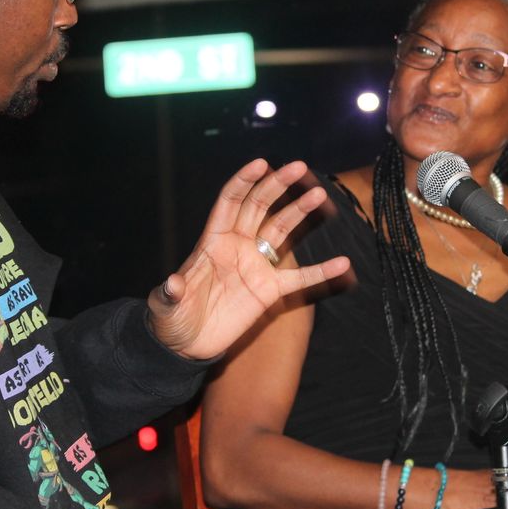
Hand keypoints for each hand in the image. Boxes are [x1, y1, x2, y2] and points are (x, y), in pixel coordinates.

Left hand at [147, 159, 349, 359]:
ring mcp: (255, 266)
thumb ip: (169, 293)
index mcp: (212, 241)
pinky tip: (342, 263)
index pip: (230, 203)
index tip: (261, 164)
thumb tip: (173, 282)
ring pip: (281, 231)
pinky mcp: (269, 291)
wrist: (187, 344)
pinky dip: (321, 272)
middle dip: (277, 186)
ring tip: (317, 194)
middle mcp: (237, 246)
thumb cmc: (172, 319)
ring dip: (299, 212)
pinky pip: (299, 278)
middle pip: (260, 207)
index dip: (244, 182)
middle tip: (298, 167)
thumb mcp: (165, 306)